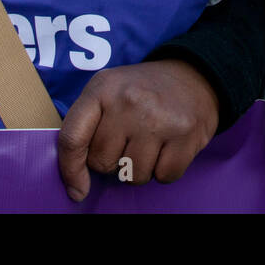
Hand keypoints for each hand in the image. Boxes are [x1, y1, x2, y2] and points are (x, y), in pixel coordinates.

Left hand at [57, 59, 219, 201]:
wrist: (194, 76)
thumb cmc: (142, 91)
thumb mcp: (106, 92)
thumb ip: (83, 128)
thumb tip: (76, 185)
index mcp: (103, 88)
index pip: (73, 138)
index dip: (70, 170)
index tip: (77, 189)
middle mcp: (129, 101)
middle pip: (103, 163)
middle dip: (114, 161)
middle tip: (129, 140)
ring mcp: (158, 118)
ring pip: (133, 176)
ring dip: (139, 168)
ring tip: (149, 143)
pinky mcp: (185, 134)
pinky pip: (164, 176)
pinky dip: (165, 170)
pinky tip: (168, 147)